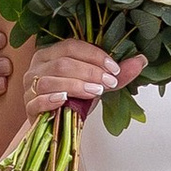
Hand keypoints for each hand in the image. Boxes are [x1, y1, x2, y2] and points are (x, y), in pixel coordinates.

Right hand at [25, 37, 144, 117]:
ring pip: (51, 80)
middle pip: (63, 63)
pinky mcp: (28, 106)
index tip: (114, 68)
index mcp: (51, 53)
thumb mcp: (97, 84)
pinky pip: (37, 100)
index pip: (71, 46)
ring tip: (95, 92)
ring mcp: (30, 86)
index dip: (94, 55)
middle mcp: (37, 66)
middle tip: (109, 82)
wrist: (57, 124)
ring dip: (76, 85)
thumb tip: (141, 60)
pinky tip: (65, 100)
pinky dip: (52, 99)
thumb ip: (117, 74)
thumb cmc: (74, 100)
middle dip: (89, 72)